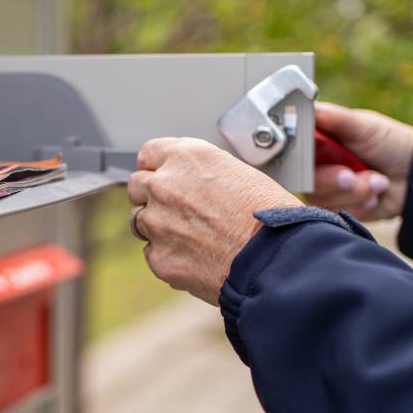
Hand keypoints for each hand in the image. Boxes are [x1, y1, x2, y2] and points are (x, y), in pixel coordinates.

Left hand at [127, 137, 300, 304]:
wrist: (275, 258)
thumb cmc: (270, 216)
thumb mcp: (240, 174)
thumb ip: (204, 174)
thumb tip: (194, 184)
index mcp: (187, 158)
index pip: (149, 154)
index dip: (154, 167)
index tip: (158, 175)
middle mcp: (165, 185)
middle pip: (137, 186)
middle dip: (151, 196)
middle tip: (174, 209)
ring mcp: (157, 222)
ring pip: (139, 221)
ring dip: (157, 227)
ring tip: (189, 236)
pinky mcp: (159, 257)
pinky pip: (152, 254)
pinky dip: (168, 256)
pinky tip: (194, 258)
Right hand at [307, 102, 412, 220]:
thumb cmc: (391, 143)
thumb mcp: (363, 125)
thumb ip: (333, 118)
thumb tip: (307, 107)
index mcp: (318, 142)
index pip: (292, 150)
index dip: (297, 156)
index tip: (311, 159)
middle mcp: (317, 166)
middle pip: (302, 180)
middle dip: (331, 180)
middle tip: (351, 176)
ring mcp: (327, 190)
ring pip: (320, 199)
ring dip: (353, 192)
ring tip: (377, 181)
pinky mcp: (339, 209)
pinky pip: (337, 214)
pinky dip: (361, 205)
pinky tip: (377, 194)